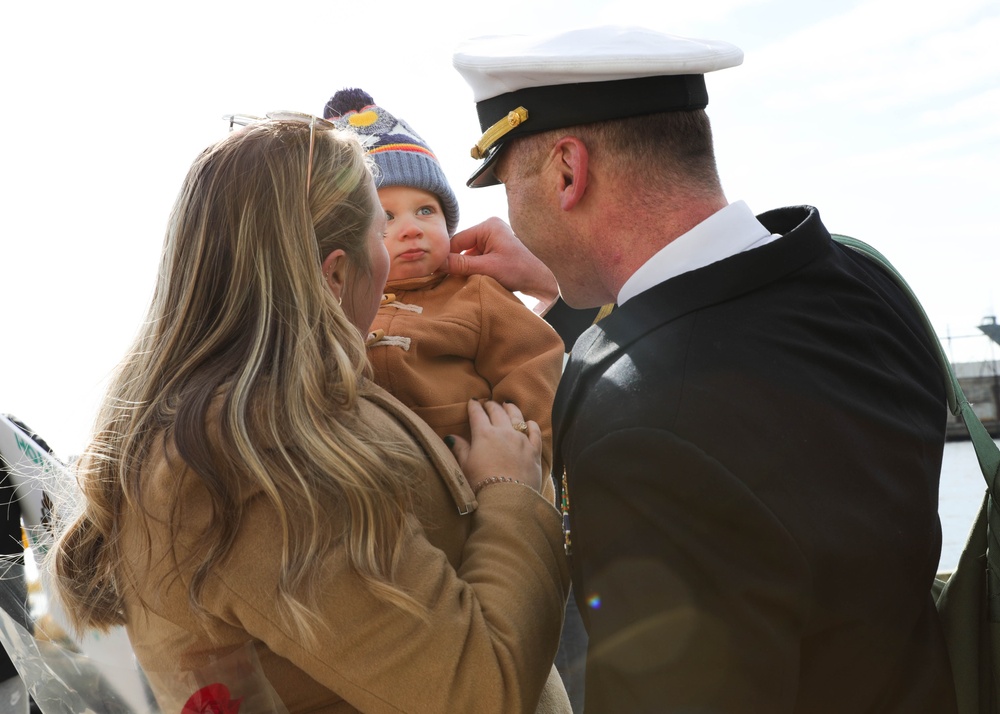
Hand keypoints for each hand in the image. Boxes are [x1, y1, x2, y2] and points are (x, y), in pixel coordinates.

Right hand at [444, 218, 558, 306]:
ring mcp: (494, 240)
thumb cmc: (520, 271)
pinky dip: (472, 270)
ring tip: (459, 282)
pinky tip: (470, 281)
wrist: (543, 281)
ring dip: (464, 268)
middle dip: (456, 263)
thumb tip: (437, 263)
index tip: (435, 271)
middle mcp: (490, 229)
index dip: (446, 256)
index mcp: (488, 226)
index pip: (457, 240)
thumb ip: (462, 264)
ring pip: (468, 255)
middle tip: (444, 279)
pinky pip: (477, 259)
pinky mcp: (496, 251)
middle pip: (462, 247)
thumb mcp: (487, 268)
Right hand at [449, 400, 542, 493]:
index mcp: (484, 435)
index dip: (474, 406)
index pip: (477, 414)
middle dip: (491, 405)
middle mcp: (504, 432)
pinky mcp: (534, 450)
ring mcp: (521, 440)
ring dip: (511, 409)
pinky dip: (531, 425)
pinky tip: (529, 423)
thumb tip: (452, 437)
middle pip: (497, 412)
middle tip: (487, 404)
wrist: (507, 499)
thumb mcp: (466, 466)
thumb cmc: (481, 484)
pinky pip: (534, 432)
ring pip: (517, 417)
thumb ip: (460, 449)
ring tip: (507, 405)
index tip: (472, 402)